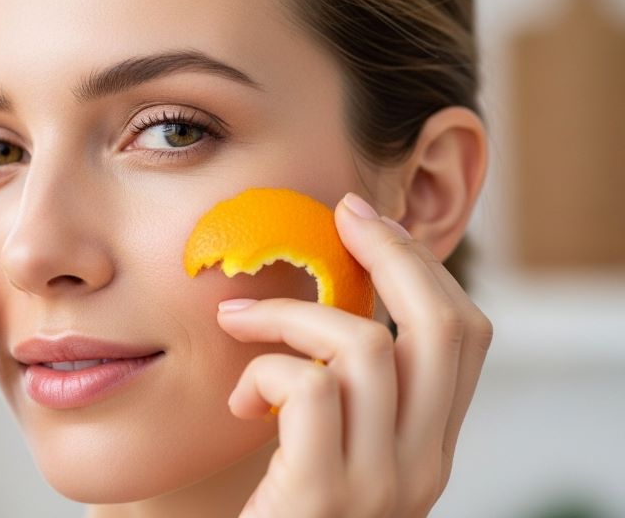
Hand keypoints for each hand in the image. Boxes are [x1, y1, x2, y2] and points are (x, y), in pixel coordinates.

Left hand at [217, 193, 492, 517]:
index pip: (464, 334)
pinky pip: (310, 386)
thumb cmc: (278, 509)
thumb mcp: (330, 445)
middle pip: (443, 325)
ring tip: (240, 321)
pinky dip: (266, 369)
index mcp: (430, 445)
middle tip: (341, 215)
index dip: (423, 265)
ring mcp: (382, 485)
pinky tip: (239, 396)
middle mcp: (424, 466)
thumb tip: (331, 300)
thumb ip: (345, 390)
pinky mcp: (326, 495)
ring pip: (368, 346)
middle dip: (392, 252)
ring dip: (292, 314)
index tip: (370, 221)